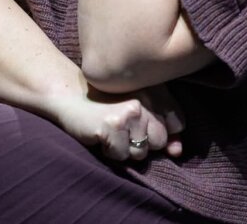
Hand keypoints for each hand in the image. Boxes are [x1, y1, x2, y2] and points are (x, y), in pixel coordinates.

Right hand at [50, 83, 185, 161]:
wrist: (69, 95)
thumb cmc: (106, 104)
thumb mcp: (138, 111)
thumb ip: (162, 129)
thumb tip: (177, 152)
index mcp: (156, 89)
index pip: (177, 124)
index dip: (160, 131)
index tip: (141, 123)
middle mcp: (146, 99)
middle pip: (159, 141)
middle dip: (141, 141)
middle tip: (121, 126)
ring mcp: (130, 112)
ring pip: (141, 152)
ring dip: (124, 148)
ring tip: (111, 129)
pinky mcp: (113, 125)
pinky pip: (121, 156)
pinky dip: (109, 151)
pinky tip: (100, 134)